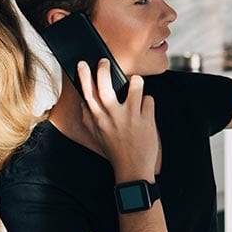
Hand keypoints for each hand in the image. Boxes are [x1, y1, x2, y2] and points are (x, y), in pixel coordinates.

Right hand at [77, 59, 159, 182]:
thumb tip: (83, 102)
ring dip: (136, 82)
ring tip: (135, 84)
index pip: (88, 93)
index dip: (84, 76)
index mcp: (99, 119)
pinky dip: (148, 101)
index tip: (82, 64)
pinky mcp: (146, 121)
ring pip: (135, 86)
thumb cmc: (115, 152)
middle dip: (104, 69)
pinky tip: (145, 109)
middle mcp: (113, 116)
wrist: (133, 169)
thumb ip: (89, 118)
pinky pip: (149, 99)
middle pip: (105, 85)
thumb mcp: (97, 135)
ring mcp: (130, 117)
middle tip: (105, 61)